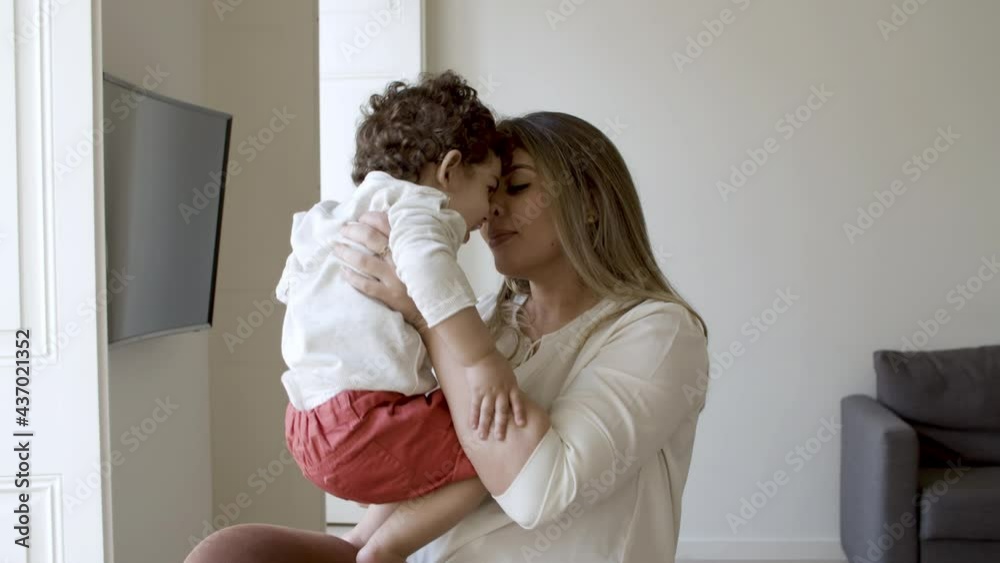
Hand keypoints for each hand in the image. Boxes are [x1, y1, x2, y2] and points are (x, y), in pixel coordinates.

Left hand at [335, 211, 424, 328]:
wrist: (441, 306)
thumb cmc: (435, 277)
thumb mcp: (431, 252)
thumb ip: (415, 240)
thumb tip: (398, 223)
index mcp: (410, 245)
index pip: (386, 224)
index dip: (370, 218)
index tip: (360, 217)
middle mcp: (401, 259)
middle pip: (371, 239)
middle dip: (353, 231)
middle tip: (343, 229)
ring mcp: (394, 278)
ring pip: (364, 261)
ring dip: (347, 253)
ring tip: (336, 248)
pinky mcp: (390, 296)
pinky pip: (366, 285)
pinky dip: (352, 278)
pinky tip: (343, 272)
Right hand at [467, 367, 527, 440]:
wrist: (481, 354)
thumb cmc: (494, 360)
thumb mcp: (507, 371)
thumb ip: (508, 383)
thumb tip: (510, 390)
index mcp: (510, 386)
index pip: (517, 402)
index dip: (519, 413)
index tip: (521, 424)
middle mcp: (500, 392)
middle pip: (501, 412)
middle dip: (501, 426)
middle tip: (500, 438)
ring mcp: (488, 393)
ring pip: (487, 413)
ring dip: (485, 426)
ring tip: (483, 437)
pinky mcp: (476, 392)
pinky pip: (475, 407)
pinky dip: (474, 417)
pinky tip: (472, 426)